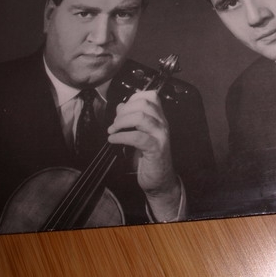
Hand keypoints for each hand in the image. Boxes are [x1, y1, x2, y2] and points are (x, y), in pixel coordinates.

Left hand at [107, 90, 181, 218]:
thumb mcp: (139, 134)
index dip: (133, 98)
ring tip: (112, 130)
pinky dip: (121, 136)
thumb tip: (120, 107)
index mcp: (159, 118)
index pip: (151, 96)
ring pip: (142, 118)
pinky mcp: (156, 149)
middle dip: (124, 110)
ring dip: (122, 122)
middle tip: (114, 123)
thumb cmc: (147, 157)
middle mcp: (162, 123)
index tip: (122, 109)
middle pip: (144, 104)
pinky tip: (113, 140)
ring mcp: (161, 135)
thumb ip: (131, 119)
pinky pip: (137, 137)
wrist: (159, 180)